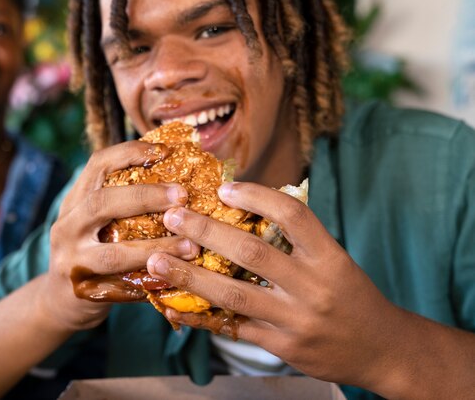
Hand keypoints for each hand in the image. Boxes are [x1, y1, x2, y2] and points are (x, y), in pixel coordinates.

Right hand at [40, 141, 199, 332]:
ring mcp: (71, 260)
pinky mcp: (82, 291)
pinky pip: (121, 287)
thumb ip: (124, 201)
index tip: (165, 152)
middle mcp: (67, 226)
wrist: (61, 302)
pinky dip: (150, 282)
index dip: (130, 153)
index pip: (98, 165)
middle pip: (101, 202)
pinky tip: (176, 279)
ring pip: (114, 253)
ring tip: (191, 246)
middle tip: (182, 196)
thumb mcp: (97, 221)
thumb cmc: (94, 253)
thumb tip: (179, 178)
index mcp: (75, 201)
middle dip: (145, 196)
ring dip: (157, 248)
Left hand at [146, 181, 402, 389]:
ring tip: (155, 261)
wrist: (381, 349)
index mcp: (330, 258)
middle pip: (253, 254)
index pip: (293, 216)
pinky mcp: (282, 347)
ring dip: (190, 276)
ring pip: (234, 294)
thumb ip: (297, 238)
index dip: (256, 197)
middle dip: (207, 232)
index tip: (223, 188)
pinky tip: (172, 305)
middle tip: (172, 216)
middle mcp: (314, 288)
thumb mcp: (336, 260)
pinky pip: (232, 329)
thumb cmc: (352, 295)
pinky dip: (199, 316)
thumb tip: (246, 205)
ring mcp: (296, 321)